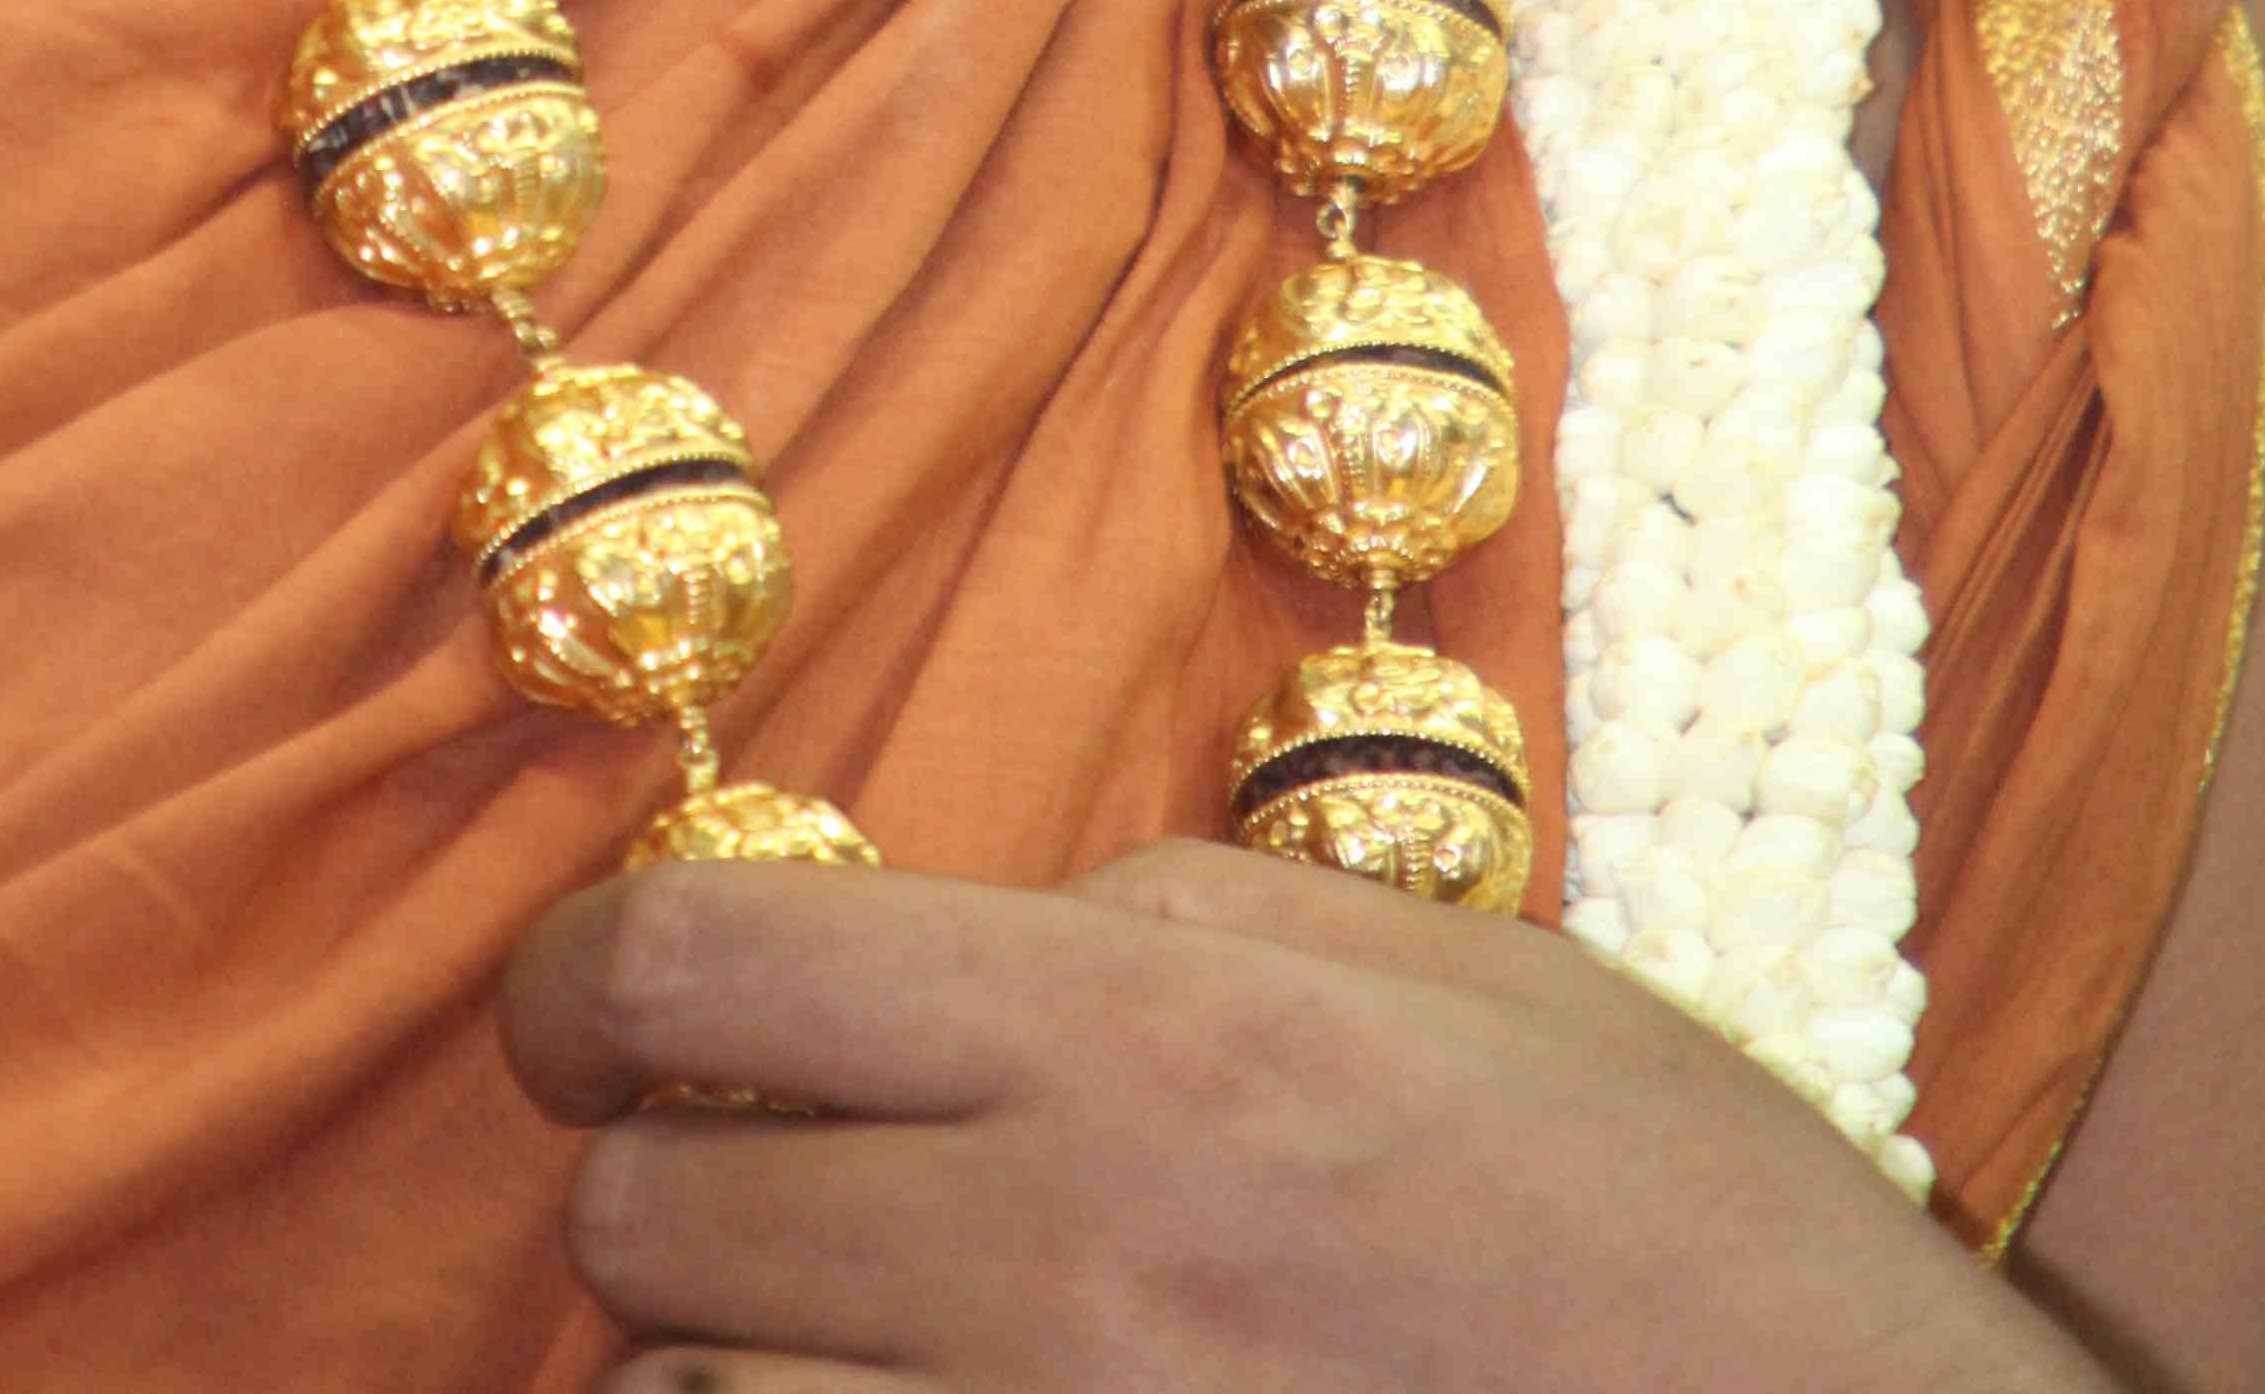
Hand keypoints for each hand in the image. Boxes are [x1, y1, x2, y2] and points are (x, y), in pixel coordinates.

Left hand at [501, 841, 2088, 1391]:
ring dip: (724, 1376)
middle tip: (727, 1180)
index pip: (702, 971)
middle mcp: (1062, 1262)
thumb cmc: (1682, 1236)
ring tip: (827, 1343)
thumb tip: (984, 927)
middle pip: (654, 1222)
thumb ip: (1187, 916)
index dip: (582, 986)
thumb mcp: (1460, 980)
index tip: (585, 1013)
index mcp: (1145, 1041)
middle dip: (654, 1188)